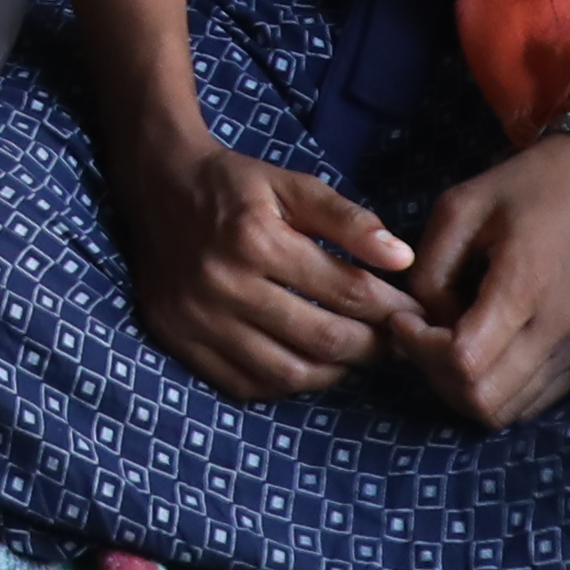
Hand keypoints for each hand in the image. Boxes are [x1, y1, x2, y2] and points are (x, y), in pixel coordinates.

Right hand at [95, 121, 424, 400]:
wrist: (157, 184)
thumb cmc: (234, 185)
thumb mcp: (292, 185)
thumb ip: (348, 220)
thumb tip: (401, 258)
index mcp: (258, 240)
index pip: (349, 292)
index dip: (392, 308)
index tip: (412, 312)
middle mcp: (226, 285)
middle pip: (324, 339)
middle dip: (373, 346)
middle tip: (392, 340)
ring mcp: (199, 320)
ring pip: (289, 373)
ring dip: (335, 371)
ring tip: (353, 353)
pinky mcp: (180, 341)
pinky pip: (247, 385)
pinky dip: (286, 383)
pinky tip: (306, 363)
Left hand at [397, 134, 569, 431]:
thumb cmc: (527, 186)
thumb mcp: (459, 207)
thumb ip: (429, 270)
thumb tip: (424, 321)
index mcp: (525, 287)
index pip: (463, 362)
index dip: (419, 349)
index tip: (403, 316)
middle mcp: (558, 332)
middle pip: (483, 402)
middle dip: (437, 375)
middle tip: (422, 333)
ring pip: (507, 412)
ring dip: (465, 388)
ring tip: (449, 339)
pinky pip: (532, 403)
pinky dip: (497, 389)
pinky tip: (482, 348)